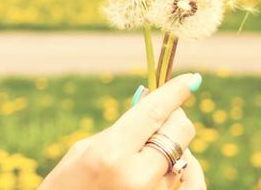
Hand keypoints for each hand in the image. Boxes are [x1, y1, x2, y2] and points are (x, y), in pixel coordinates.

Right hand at [38, 73, 204, 189]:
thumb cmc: (67, 185)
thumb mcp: (84, 150)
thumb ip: (121, 130)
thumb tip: (154, 106)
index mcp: (111, 153)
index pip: (153, 113)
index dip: (174, 93)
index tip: (192, 80)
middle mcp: (138, 175)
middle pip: (178, 132)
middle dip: (175, 118)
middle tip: (167, 115)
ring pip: (186, 157)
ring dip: (174, 147)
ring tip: (154, 150)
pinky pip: (193, 183)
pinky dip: (189, 170)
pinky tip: (179, 164)